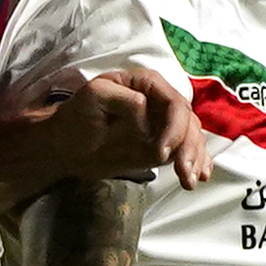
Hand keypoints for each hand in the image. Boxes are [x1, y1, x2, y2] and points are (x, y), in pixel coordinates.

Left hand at [44, 69, 212, 190]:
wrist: (66, 146)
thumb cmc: (77, 116)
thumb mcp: (95, 96)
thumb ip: (125, 100)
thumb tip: (148, 117)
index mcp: (147, 85)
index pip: (173, 103)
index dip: (173, 128)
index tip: (161, 153)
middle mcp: (160, 102)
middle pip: (187, 122)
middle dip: (189, 148)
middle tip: (183, 172)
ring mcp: (163, 125)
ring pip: (191, 138)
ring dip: (195, 159)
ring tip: (189, 181)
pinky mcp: (162, 146)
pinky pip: (186, 151)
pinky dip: (197, 162)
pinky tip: (199, 175)